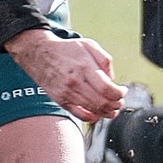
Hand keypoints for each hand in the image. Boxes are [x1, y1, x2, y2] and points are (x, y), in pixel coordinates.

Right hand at [7, 29, 124, 122]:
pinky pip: (80, 115)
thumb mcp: (89, 45)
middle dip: (116, 105)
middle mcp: (75, 82)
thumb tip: (113, 78)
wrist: (39, 54)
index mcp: (85, 67)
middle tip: (120, 102)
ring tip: (113, 109)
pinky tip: (98, 114)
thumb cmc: (66, 49)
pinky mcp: (61, 100)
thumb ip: (105, 60)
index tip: (123, 91)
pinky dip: (92, 118)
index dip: (119, 94)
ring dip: (107, 112)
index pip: (107, 89)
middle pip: (102, 102)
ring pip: (93, 110)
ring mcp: (67, 93)